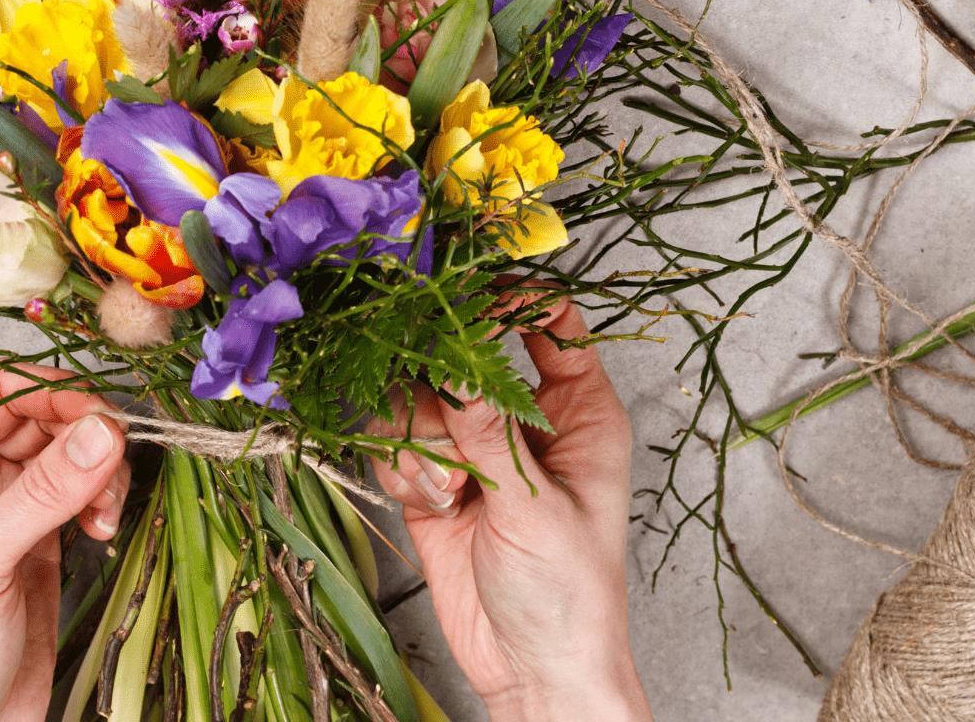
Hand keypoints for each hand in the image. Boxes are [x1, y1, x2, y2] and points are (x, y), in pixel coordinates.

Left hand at [0, 367, 130, 721]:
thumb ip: (41, 494)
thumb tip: (100, 431)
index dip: (50, 393)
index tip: (98, 413)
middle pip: (41, 418)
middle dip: (84, 433)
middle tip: (117, 460)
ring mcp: (8, 509)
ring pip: (69, 454)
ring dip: (100, 470)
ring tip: (106, 510)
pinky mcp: (42, 541)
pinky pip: (83, 493)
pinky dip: (104, 499)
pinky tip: (104, 526)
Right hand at [369, 301, 650, 721]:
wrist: (532, 670)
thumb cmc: (570, 595)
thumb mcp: (536, 508)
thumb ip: (489, 433)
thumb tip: (457, 364)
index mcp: (578, 414)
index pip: (550, 325)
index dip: (511, 302)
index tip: (467, 303)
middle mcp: (522, 423)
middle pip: (464, 354)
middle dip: (441, 381)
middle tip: (433, 403)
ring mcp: (475, 451)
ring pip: (418, 398)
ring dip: (419, 438)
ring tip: (445, 487)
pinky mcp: (433, 483)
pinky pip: (396, 445)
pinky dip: (403, 471)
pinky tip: (432, 506)